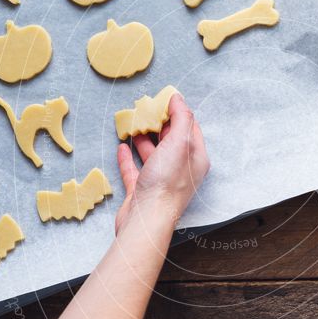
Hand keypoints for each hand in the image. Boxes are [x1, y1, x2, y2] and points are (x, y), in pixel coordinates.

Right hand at [115, 94, 209, 234]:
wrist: (147, 220)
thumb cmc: (166, 183)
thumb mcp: (179, 143)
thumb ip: (181, 119)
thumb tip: (178, 98)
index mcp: (195, 158)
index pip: (190, 129)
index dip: (178, 112)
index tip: (164, 100)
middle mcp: (180, 170)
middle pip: (171, 141)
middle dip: (159, 124)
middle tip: (145, 109)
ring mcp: (161, 181)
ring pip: (153, 154)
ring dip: (143, 139)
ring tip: (133, 124)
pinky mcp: (142, 191)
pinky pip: (135, 169)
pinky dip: (129, 157)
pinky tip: (122, 146)